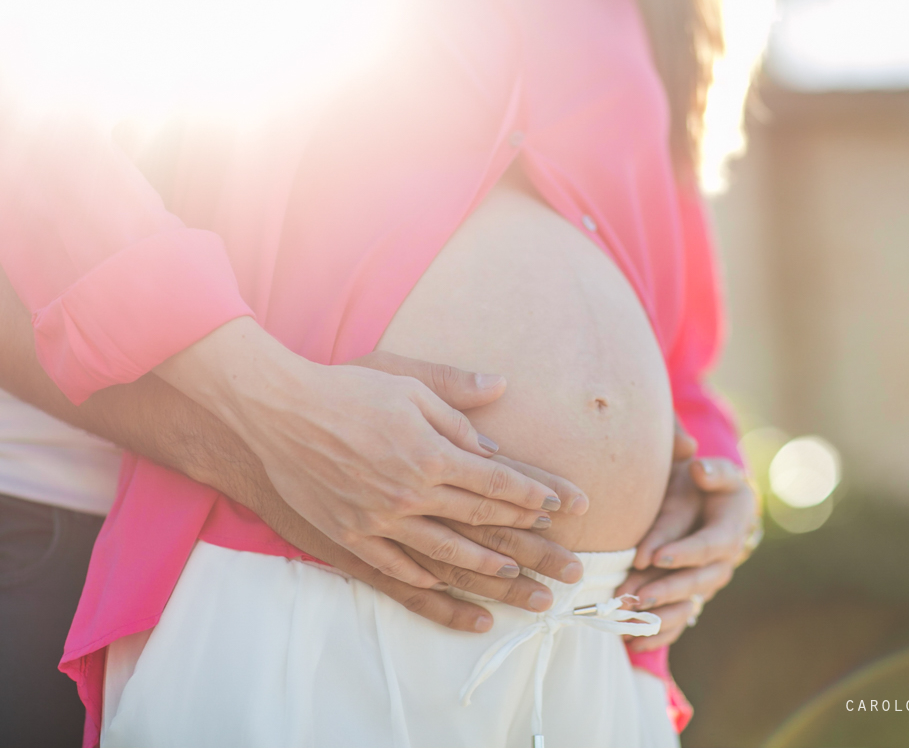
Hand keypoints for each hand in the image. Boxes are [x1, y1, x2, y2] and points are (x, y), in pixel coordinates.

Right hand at [156, 318, 588, 588]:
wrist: (272, 416)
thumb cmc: (343, 390)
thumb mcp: (406, 379)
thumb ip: (456, 398)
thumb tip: (502, 399)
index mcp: (431, 452)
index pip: (497, 481)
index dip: (535, 495)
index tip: (565, 506)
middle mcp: (412, 493)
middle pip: (482, 522)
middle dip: (530, 540)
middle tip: (566, 559)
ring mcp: (381, 522)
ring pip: (448, 554)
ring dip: (490, 571)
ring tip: (521, 584)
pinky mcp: (351, 539)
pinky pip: (399, 572)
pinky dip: (432, 588)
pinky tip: (457, 599)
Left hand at [616, 421, 759, 651]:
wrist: (714, 505)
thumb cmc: (709, 483)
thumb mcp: (715, 471)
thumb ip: (711, 471)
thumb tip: (699, 470)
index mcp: (730, 531)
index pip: (709, 546)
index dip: (685, 553)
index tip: (656, 556)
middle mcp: (721, 563)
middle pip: (697, 583)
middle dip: (667, 591)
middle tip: (637, 596)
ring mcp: (705, 584)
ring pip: (686, 607)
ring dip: (658, 617)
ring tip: (628, 622)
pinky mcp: (689, 597)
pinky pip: (677, 621)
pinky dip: (657, 634)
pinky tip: (631, 641)